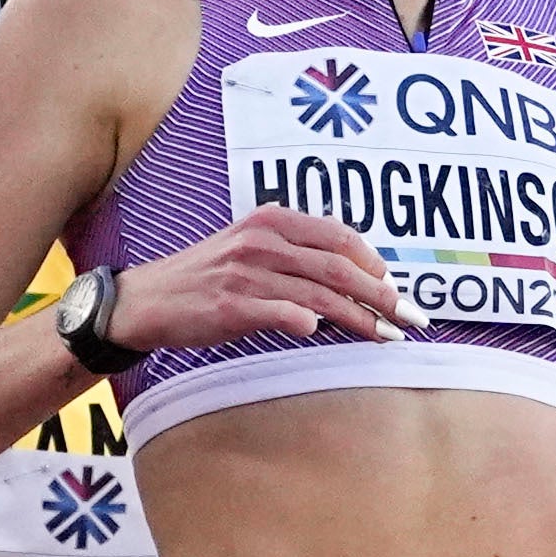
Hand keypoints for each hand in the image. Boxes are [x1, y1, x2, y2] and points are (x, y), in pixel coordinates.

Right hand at [101, 209, 406, 353]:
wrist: (146, 300)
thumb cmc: (205, 279)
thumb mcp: (250, 251)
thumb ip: (295, 258)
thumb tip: (349, 281)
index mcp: (271, 221)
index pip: (339, 236)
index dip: (375, 263)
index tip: (397, 289)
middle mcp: (263, 241)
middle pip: (339, 266)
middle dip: (382, 294)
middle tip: (410, 318)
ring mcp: (247, 272)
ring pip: (320, 293)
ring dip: (360, 317)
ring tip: (386, 335)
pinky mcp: (231, 305)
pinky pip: (280, 311)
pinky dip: (305, 320)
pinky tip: (323, 332)